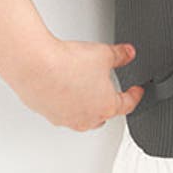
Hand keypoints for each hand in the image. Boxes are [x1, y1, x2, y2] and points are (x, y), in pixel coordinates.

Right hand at [3, 37, 144, 131]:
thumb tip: (128, 53)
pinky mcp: (47, 114)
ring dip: (86, 104)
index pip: (127, 105)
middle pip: (104, 114)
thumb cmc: (68, 64)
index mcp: (106, 106)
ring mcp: (65, 119)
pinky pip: (62, 112)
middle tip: (108, 88)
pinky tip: (63, 86)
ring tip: (84, 85)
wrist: (36, 66)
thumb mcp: (104, 53)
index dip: (135, 95)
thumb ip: (120, 55)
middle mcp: (86, 118)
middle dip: (108, 102)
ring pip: (82, 116)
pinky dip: (66, 102)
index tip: (136, 92)